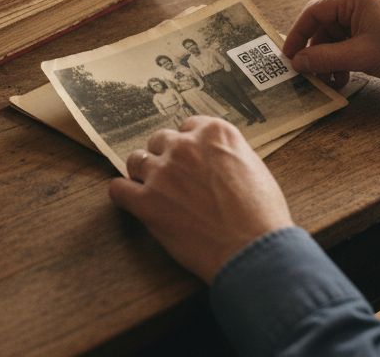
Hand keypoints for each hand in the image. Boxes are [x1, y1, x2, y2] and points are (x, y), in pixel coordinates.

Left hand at [108, 116, 292, 283]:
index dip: (188, 146)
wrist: (252, 251)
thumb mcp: (255, 168)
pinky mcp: (146, 202)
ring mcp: (163, 173)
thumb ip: (228, 155)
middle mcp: (186, 146)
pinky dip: (124, 195)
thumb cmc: (262, 216)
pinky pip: (118, 189)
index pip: (188, 127)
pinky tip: (133, 203)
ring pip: (136, 160)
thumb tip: (215, 160)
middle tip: (174, 180)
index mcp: (215, 133)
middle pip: (160, 140)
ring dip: (143, 174)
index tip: (190, 160)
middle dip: (165, 158)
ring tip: (153, 191)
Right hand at [282, 0, 379, 84]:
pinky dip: (342, 60)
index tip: (288, 56)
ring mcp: (366, 15)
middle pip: (322, 27)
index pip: (313, 13)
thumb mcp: (361, 56)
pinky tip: (342, 78)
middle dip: (315, 53)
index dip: (297, 35)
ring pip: (334, 38)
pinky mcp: (373, 29)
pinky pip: (348, 43)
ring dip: (329, 60)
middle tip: (307, 74)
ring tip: (327, 81)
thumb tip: (298, 62)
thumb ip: (325, 59)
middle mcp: (358, 2)